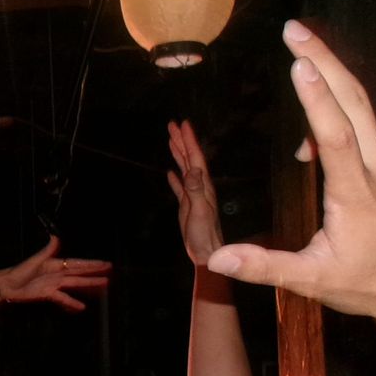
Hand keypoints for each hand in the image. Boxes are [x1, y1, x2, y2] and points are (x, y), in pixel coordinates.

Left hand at [0, 238, 111, 310]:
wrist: (6, 285)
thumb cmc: (19, 271)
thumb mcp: (34, 261)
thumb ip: (47, 251)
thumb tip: (56, 236)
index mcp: (54, 263)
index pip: (76, 263)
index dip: (90, 264)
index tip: (104, 263)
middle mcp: (56, 274)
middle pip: (79, 274)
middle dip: (94, 273)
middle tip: (110, 274)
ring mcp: (54, 284)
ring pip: (74, 284)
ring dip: (88, 285)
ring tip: (103, 286)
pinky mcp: (48, 294)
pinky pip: (63, 298)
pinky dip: (72, 302)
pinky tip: (82, 306)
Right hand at [165, 120, 223, 265]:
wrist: (205, 251)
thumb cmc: (203, 234)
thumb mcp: (199, 210)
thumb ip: (195, 190)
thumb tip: (192, 169)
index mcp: (203, 185)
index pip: (195, 158)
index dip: (189, 141)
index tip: (182, 124)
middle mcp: (199, 186)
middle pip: (190, 158)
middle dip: (182, 141)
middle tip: (173, 124)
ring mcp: (193, 195)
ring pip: (185, 168)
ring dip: (178, 154)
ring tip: (171, 140)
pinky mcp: (186, 204)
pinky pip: (180, 185)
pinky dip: (175, 177)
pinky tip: (170, 172)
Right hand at [208, 21, 375, 335]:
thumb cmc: (375, 285)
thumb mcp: (313, 281)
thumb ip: (264, 266)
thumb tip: (217, 258)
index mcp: (357, 193)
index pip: (335, 133)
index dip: (315, 96)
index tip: (299, 61)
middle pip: (355, 102)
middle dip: (324, 60)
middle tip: (296, 29)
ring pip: (368, 119)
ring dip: (332, 99)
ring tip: (303, 84)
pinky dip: (359, 134)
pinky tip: (344, 153)